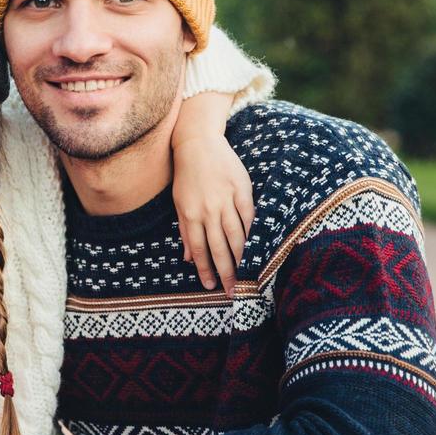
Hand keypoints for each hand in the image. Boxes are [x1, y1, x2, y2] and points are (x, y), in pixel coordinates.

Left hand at [171, 133, 254, 296]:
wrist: (197, 143)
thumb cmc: (186, 176)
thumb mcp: (179, 203)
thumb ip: (185, 231)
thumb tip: (187, 259)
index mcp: (191, 215)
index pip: (199, 250)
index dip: (205, 270)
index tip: (211, 286)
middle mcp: (208, 210)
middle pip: (219, 248)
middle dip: (226, 272)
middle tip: (232, 291)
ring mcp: (226, 200)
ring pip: (236, 235)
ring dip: (241, 257)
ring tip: (246, 274)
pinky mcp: (241, 189)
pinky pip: (248, 216)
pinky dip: (252, 232)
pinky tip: (256, 246)